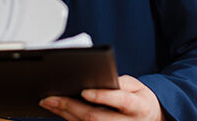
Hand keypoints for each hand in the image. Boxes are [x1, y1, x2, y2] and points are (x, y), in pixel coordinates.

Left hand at [39, 74, 162, 120]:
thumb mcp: (137, 86)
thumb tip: (97, 79)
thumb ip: (120, 83)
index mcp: (139, 107)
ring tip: (48, 101)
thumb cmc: (139, 99)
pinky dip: (68, 118)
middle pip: (97, 117)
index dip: (103, 96)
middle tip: (52, 97)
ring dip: (64, 113)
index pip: (122, 101)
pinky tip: (58, 109)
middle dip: (72, 106)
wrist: (148, 120)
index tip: (85, 91)